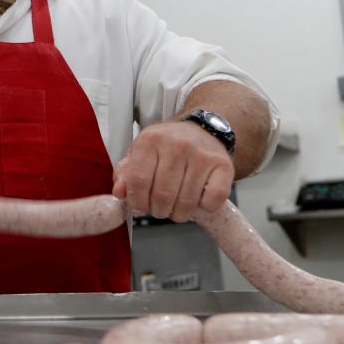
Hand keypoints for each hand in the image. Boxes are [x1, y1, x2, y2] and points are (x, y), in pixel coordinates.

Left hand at [112, 121, 233, 221]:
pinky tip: (198, 199)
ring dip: (179, 213)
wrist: (205, 129)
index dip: (137, 201)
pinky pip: (212, 200)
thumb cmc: (168, 147)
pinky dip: (204, 208)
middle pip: (162, 195)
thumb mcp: (141, 152)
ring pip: (186, 202)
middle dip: (158, 211)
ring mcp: (201, 154)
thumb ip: (126, 174)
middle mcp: (176, 144)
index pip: (138, 180)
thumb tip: (120, 193)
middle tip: (160, 209)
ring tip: (177, 208)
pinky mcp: (223, 165)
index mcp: (150, 140)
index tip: (140, 207)